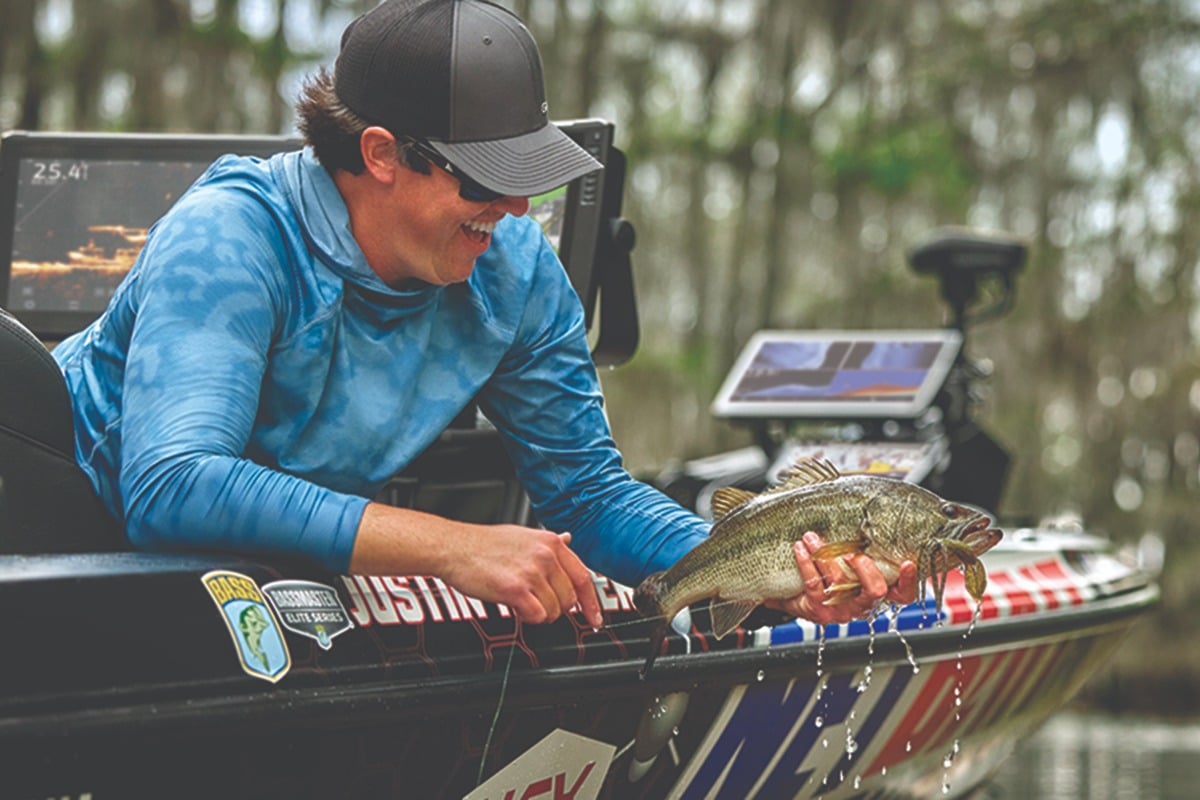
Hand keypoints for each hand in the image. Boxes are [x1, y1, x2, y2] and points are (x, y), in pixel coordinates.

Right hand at [349, 504, 603, 627]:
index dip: (591, 602)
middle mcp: (545, 555)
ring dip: (539, 613)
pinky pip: (537, 616)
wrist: (453, 547)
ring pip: (554, 611)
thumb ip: (549, 543)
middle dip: (556, 608)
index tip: (596, 618)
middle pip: (569, 599)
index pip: (583, 577)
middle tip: (536, 605)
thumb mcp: (523, 535)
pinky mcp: (515, 589)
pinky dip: (528, 617)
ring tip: (521, 602)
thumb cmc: (483, 544)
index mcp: (550, 542)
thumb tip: (569, 540)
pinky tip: (515, 607)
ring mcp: (531, 572)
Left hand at [764, 531, 918, 624]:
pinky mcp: (820, 611)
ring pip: (839, 582)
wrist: (793, 593)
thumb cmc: (826, 569)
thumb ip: (862, 543)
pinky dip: (806, 562)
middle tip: (852, 553)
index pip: (903, 594)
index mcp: (876, 591)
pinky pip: (814, 584)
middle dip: (865, 569)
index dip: (908, 581)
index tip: (907, 563)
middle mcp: (863, 604)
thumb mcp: (846, 556)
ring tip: (811, 537)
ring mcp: (842, 610)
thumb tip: (871, 509)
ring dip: (824, 554)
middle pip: (875, 591)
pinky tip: (800, 548)